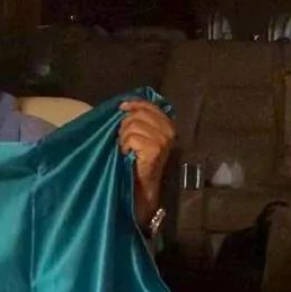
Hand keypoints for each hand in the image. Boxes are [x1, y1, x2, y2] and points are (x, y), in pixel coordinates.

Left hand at [118, 100, 175, 225]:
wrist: (142, 187)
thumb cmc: (138, 161)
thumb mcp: (142, 136)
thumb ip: (139, 120)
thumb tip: (125, 105)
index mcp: (168, 124)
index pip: (149, 106)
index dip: (134, 104)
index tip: (121, 107)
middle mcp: (169, 131)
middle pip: (138, 115)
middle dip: (125, 126)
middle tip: (124, 140)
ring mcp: (163, 140)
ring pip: (132, 126)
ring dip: (124, 138)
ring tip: (127, 149)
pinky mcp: (155, 149)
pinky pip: (131, 138)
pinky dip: (125, 146)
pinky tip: (128, 155)